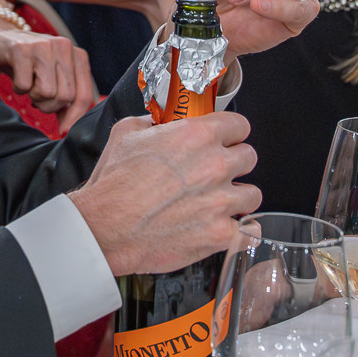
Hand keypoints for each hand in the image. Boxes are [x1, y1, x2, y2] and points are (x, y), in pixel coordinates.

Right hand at [0, 20, 97, 133]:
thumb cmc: (29, 64)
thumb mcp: (53, 77)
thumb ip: (65, 99)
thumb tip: (68, 129)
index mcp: (77, 55)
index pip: (83, 95)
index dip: (74, 117)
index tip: (63, 130)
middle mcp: (64, 47)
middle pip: (65, 97)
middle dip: (48, 106)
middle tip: (36, 96)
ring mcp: (43, 45)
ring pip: (47, 92)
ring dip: (33, 96)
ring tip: (28, 84)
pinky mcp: (21, 49)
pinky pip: (24, 85)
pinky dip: (18, 88)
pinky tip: (17, 75)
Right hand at [68, 112, 260, 275]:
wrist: (105, 228)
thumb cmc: (113, 185)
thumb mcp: (125, 134)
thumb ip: (151, 122)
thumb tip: (159, 122)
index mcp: (197, 135)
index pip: (240, 125)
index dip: (231, 134)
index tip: (225, 142)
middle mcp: (215, 165)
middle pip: (250, 157)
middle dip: (235, 164)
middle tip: (217, 174)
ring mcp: (221, 201)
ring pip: (253, 194)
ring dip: (238, 198)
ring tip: (219, 204)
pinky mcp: (220, 234)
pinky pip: (247, 231)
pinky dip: (236, 232)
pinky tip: (222, 229)